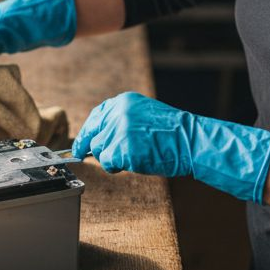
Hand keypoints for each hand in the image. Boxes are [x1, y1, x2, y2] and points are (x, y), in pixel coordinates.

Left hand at [71, 91, 269, 202]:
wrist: (188, 141)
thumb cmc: (171, 133)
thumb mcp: (144, 115)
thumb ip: (122, 119)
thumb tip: (101, 135)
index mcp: (123, 102)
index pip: (96, 116)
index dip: (87, 131)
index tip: (81, 143)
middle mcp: (117, 113)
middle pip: (94, 135)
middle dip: (92, 148)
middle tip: (87, 156)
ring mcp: (118, 131)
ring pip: (98, 151)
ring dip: (110, 158)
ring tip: (131, 157)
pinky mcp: (120, 149)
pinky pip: (107, 163)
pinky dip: (116, 167)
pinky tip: (132, 163)